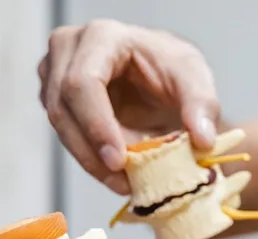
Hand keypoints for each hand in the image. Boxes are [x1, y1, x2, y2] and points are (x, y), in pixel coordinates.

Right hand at [38, 19, 220, 194]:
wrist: (159, 74)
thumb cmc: (172, 68)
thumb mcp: (195, 80)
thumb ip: (202, 106)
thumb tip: (202, 140)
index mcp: (102, 37)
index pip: (83, 83)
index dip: (97, 125)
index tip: (118, 161)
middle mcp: (69, 49)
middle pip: (63, 108)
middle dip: (93, 152)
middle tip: (124, 182)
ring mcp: (55, 73)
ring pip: (61, 127)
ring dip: (91, 161)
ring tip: (126, 182)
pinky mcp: (54, 97)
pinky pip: (66, 134)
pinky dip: (91, 158)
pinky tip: (118, 172)